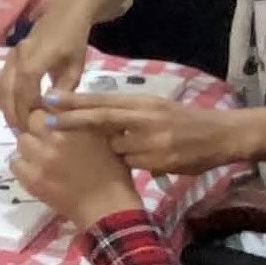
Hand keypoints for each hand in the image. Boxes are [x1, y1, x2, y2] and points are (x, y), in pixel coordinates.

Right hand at [0, 6, 91, 129]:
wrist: (65, 14)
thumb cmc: (73, 41)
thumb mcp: (75, 67)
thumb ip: (64, 89)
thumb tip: (53, 111)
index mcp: (34, 58)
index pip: (24, 90)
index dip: (27, 110)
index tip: (34, 126)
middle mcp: (17, 57)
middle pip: (7, 91)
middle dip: (14, 114)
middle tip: (23, 132)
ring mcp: (10, 57)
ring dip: (5, 107)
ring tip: (17, 124)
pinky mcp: (8, 59)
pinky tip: (9, 107)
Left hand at [11, 110, 141, 228]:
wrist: (108, 208)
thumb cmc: (114, 173)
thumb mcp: (106, 138)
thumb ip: (86, 121)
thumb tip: (67, 109)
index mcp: (78, 124)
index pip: (51, 105)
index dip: (51, 113)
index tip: (55, 120)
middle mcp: (57, 137)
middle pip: (33, 119)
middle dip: (39, 127)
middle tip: (49, 139)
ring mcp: (42, 158)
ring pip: (22, 140)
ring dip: (31, 145)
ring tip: (43, 156)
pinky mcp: (32, 178)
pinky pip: (15, 162)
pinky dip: (24, 164)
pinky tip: (37, 170)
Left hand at [40, 92, 254, 174]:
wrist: (220, 136)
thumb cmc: (185, 121)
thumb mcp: (157, 108)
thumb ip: (129, 112)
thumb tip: (96, 113)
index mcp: (143, 103)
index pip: (103, 101)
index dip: (75, 101)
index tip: (49, 99)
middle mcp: (145, 118)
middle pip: (101, 120)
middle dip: (72, 121)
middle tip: (45, 121)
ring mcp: (152, 141)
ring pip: (116, 149)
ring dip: (117, 152)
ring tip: (136, 150)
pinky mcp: (159, 161)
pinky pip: (134, 165)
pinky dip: (136, 164)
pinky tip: (151, 160)